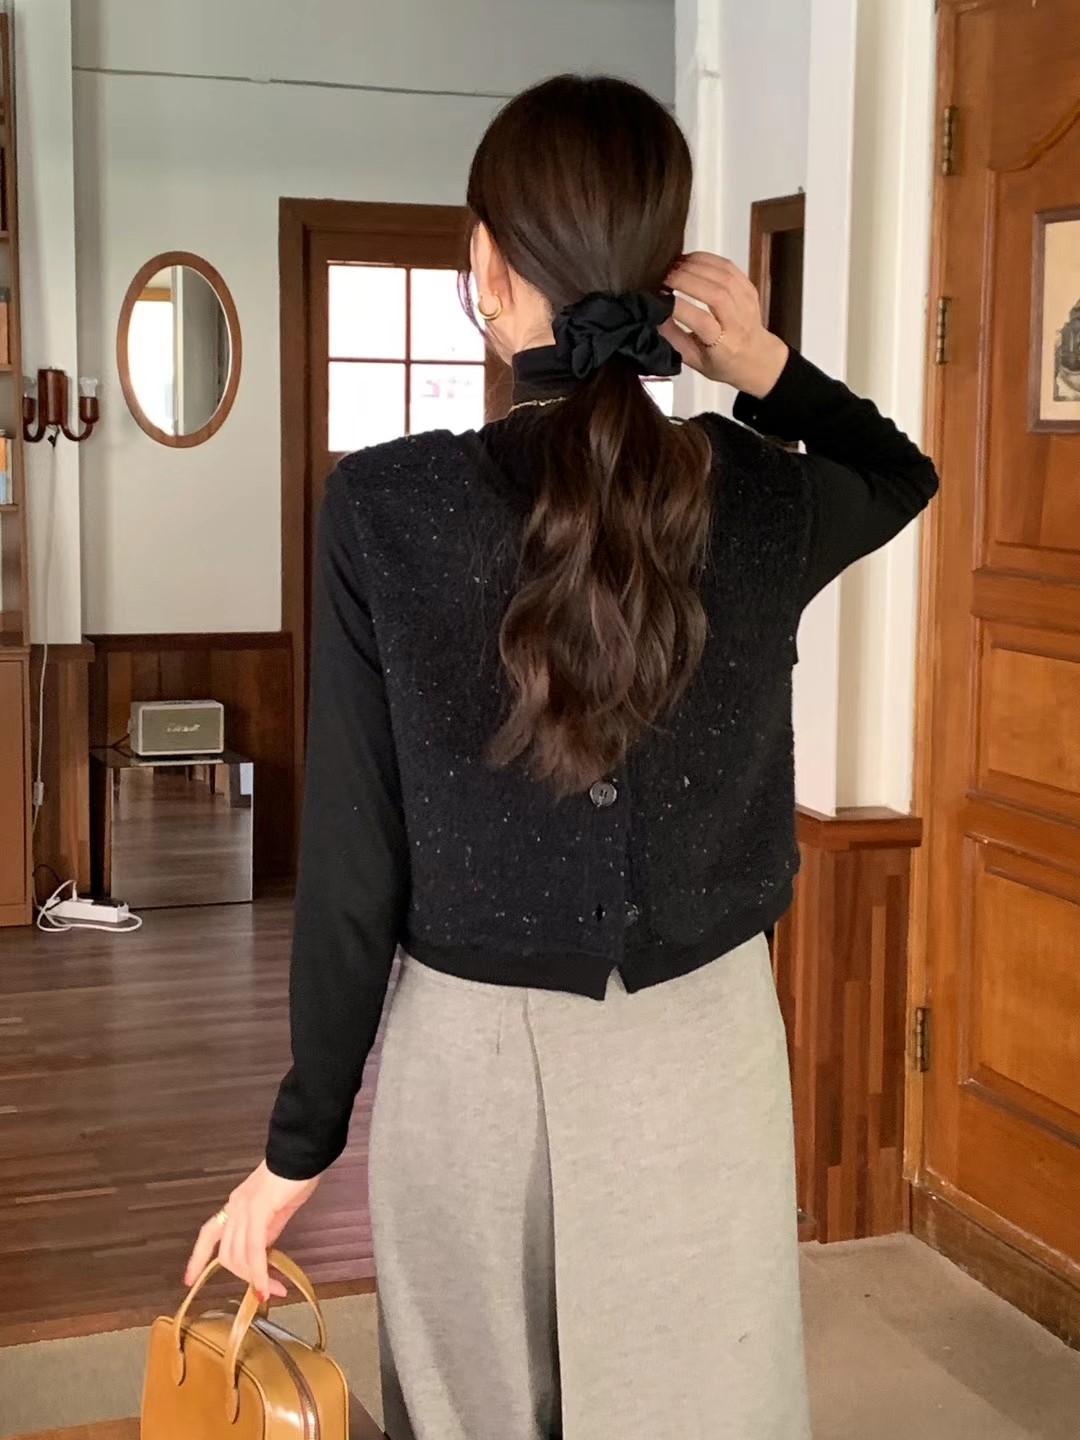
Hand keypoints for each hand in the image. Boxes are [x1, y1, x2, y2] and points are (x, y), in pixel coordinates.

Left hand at [184, 1161, 320, 1300]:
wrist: (302, 1153)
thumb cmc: (295, 1174)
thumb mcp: (277, 1207)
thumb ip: (268, 1228)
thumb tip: (264, 1250)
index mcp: (236, 1204)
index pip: (209, 1234)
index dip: (198, 1258)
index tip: (189, 1280)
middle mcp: (234, 1207)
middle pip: (227, 1253)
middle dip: (243, 1276)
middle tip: (263, 1291)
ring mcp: (244, 1209)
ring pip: (239, 1255)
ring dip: (254, 1278)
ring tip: (271, 1291)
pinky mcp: (259, 1211)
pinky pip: (255, 1250)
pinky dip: (260, 1272)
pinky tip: (266, 1286)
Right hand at [662, 252, 789, 398]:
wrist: (757, 358)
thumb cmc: (722, 362)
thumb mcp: (694, 360)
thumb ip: (674, 339)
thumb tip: (655, 315)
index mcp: (724, 347)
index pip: (702, 322)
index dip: (679, 307)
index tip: (660, 297)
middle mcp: (739, 324)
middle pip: (715, 295)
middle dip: (686, 280)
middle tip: (665, 277)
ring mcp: (747, 304)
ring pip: (723, 277)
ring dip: (696, 266)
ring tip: (675, 266)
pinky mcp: (750, 289)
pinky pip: (730, 267)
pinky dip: (708, 259)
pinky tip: (691, 260)